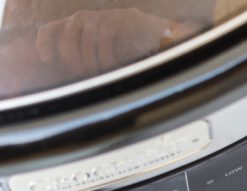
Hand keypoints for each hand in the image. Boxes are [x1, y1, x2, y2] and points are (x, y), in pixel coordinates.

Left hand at [33, 7, 197, 77]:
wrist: (169, 51)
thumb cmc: (140, 66)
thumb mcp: (108, 71)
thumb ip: (90, 73)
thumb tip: (76, 87)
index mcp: (84, 32)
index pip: (54, 29)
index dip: (47, 41)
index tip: (47, 58)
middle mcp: (92, 21)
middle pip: (67, 31)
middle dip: (72, 55)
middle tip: (86, 72)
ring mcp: (109, 17)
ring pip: (84, 30)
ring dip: (89, 55)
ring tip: (101, 70)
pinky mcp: (124, 17)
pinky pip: (104, 31)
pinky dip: (104, 51)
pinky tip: (111, 63)